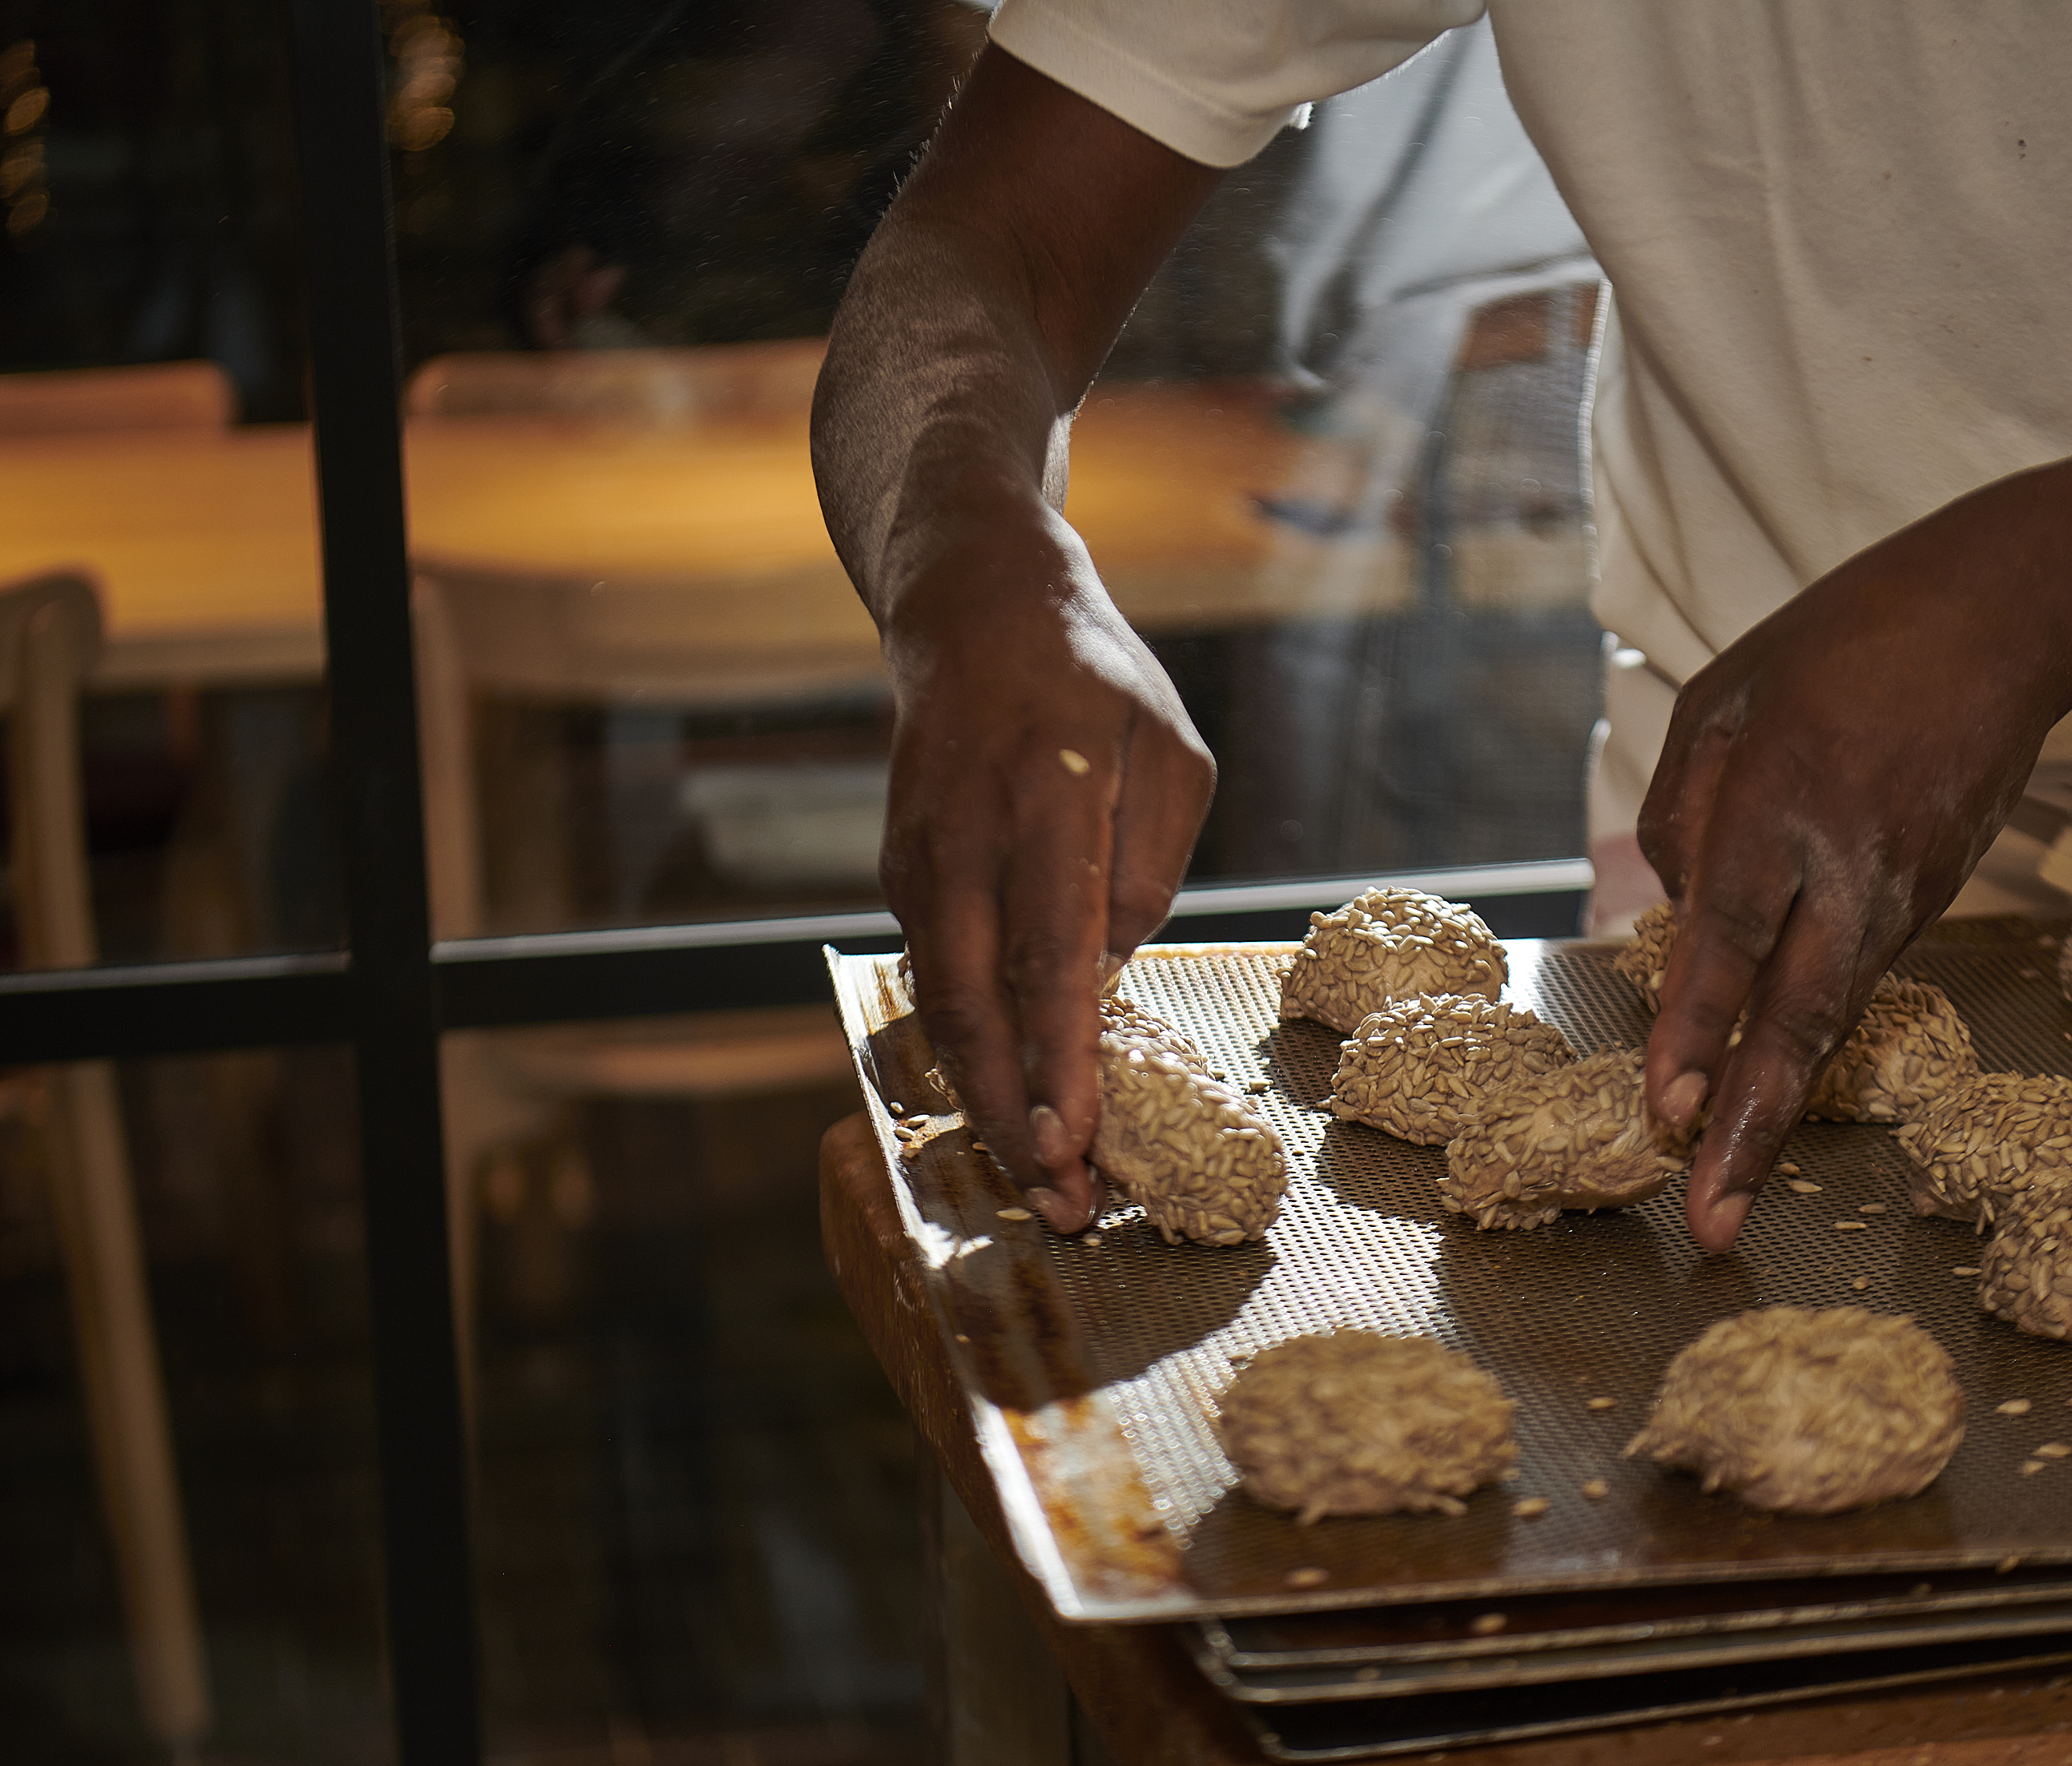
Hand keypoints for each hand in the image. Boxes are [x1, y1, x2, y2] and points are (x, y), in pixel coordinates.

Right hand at [881, 534, 1213, 1231]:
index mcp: (1048, 799)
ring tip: (1037, 1180)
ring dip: (985, 1101)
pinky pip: (934, 978)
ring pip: (940, 1006)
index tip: (1074, 1142)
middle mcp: (968, 837)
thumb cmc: (1094, 686)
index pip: (1048, 952)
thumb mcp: (1169, 753)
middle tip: (1054, 1206)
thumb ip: (1150, 864)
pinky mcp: (902, 874)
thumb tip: (1110, 969)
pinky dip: (969, 1050)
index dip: (1058, 1058)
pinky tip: (1011, 1103)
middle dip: (1011, 1117)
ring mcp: (921, 858)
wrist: (972, 611)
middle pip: (973, 1005)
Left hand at [1638, 499, 2071, 1252]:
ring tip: (1727, 1187)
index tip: (1662, 1110)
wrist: (2012, 616)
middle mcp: (1850, 865)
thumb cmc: (1846, 641)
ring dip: (1777, 1104)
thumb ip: (1679, 811)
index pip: (1728, 938)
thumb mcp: (1722, 698)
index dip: (1694, 1030)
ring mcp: (1905, 890)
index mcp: (1783, 802)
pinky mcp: (1934, 897)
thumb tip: (1671, 917)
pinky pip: (1853, 974)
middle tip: (1711, 1222)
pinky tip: (1767, 1081)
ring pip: (1831, 1015)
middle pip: (1797, 1017)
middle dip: (1750, 1128)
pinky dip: (1809, 1035)